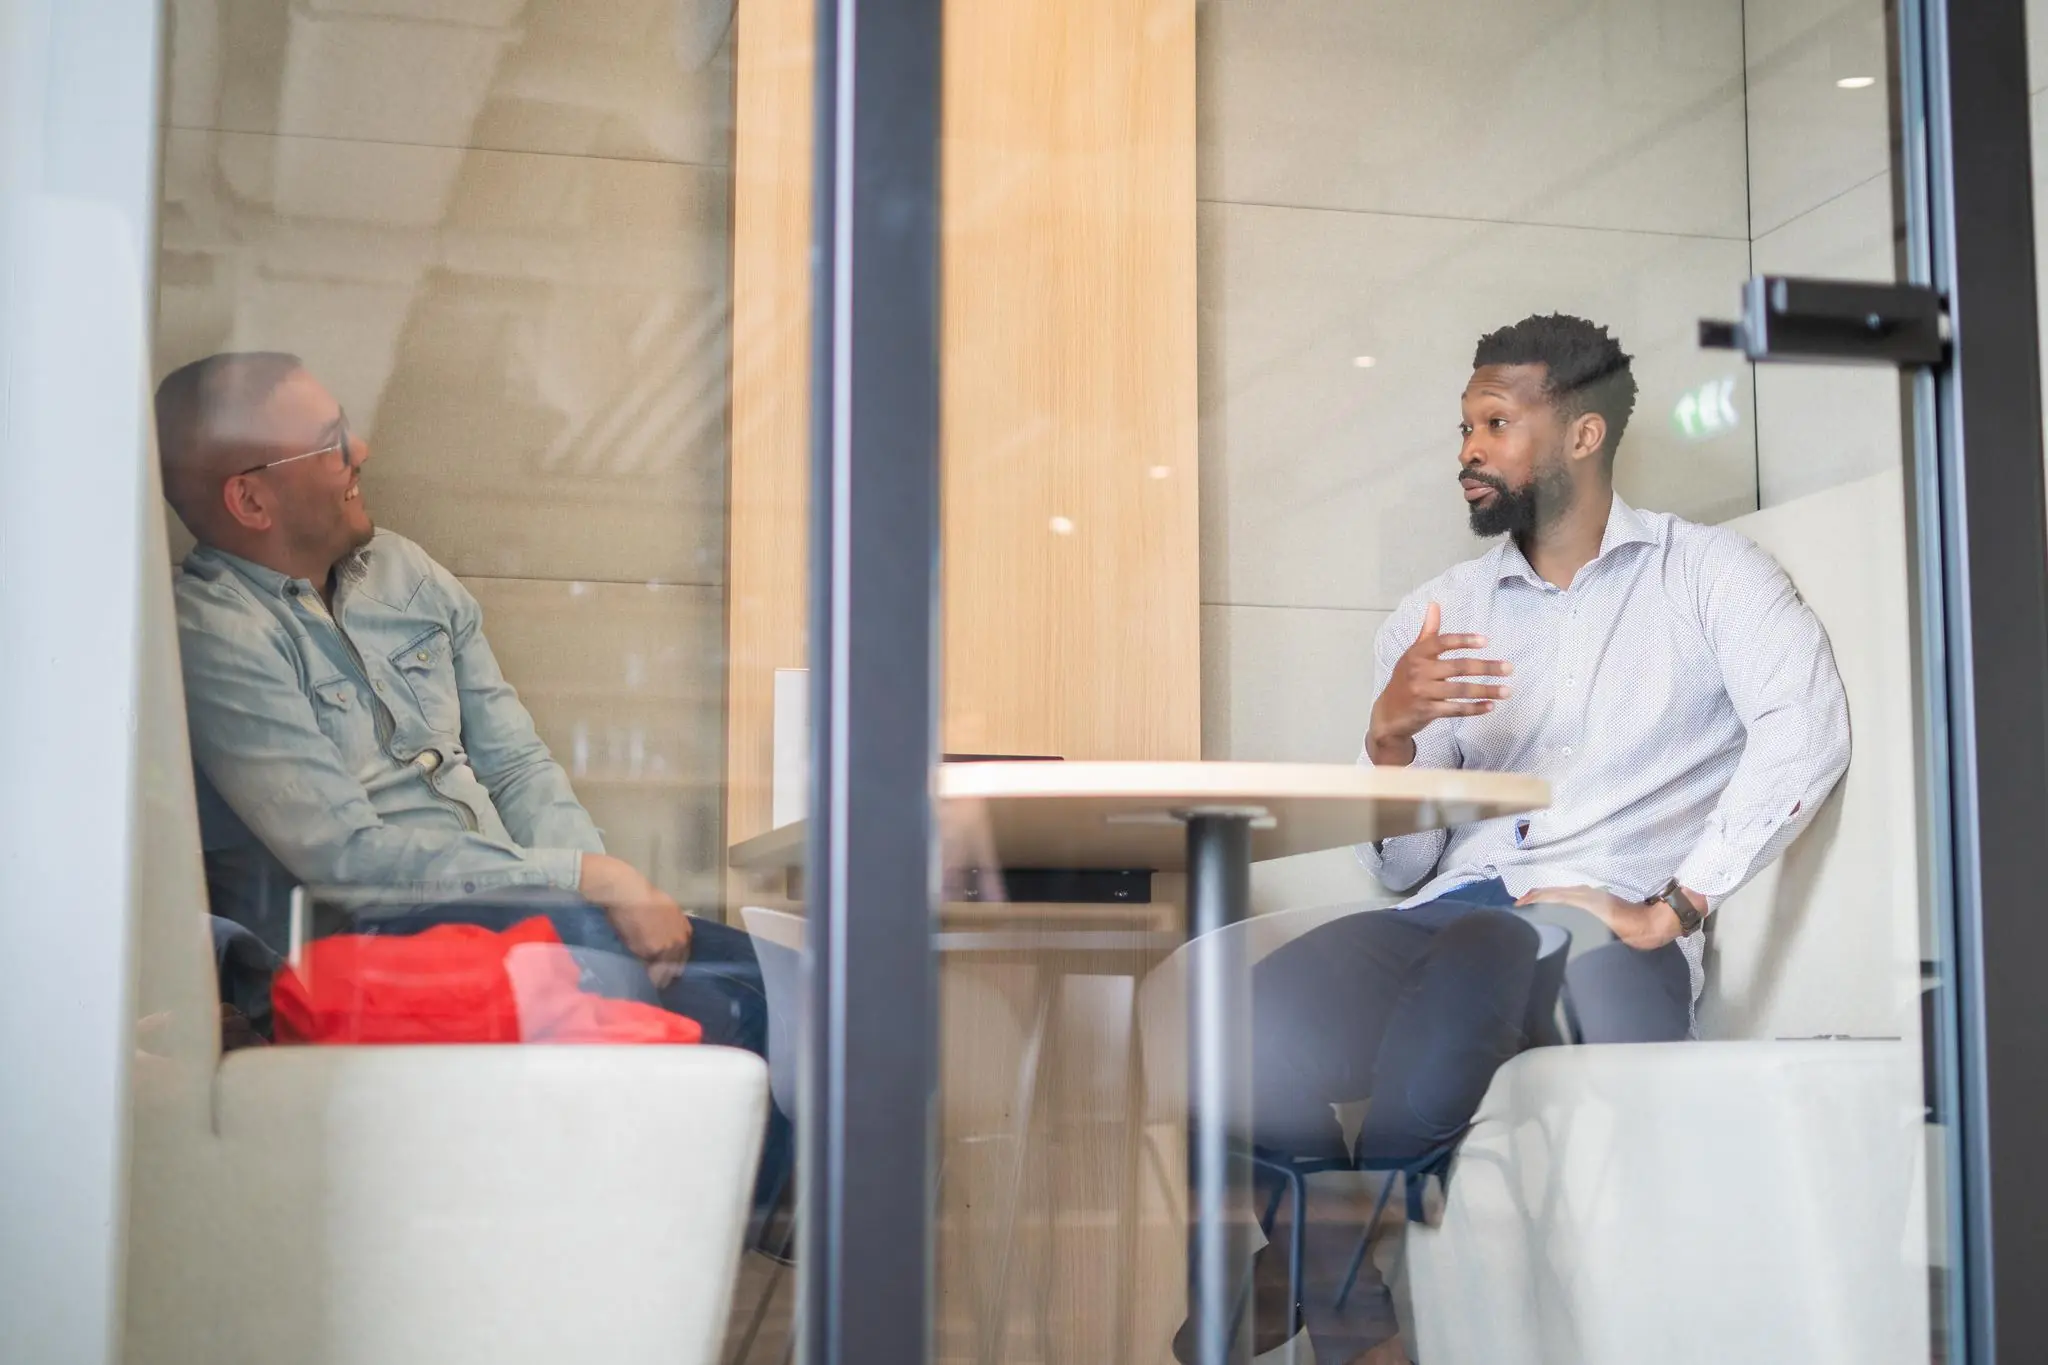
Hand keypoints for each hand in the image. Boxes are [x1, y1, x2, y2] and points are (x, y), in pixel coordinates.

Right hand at [579, 852, 693, 987]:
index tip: (667, 973)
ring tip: (650, 987)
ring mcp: (668, 947)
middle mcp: (680, 940)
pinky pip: (650, 969)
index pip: (683, 956)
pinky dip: (645, 975)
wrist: (629, 894)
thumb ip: (668, 929)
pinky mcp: (653, 952)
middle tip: (659, 984)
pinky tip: (640, 980)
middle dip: (668, 976)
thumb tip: (662, 941)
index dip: (675, 965)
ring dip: (657, 979)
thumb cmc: (642, 899)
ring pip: (664, 971)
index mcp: (685, 929)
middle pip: (676, 967)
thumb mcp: (665, 913)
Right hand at [1365, 602, 1511, 764]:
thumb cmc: (1405, 680)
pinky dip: (1474, 709)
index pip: (1442, 642)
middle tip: (1509, 668)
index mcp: (1417, 654)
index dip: (1464, 641)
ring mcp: (1423, 692)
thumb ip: (1428, 632)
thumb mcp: (1413, 654)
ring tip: (1507, 690)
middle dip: (1486, 668)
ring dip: (1486, 690)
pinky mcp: (1427, 711)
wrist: (1388, 714)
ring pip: (1461, 690)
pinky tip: (1490, 706)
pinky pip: (1456, 709)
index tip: (1486, 642)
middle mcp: (1419, 671)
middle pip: (1458, 667)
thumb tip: (1434, 604)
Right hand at [1515, 884, 1692, 950]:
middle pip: (1549, 892)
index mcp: (1581, 899)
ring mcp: (1589, 895)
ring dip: (1540, 900)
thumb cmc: (1630, 931)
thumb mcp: (1605, 931)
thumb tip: (1559, 923)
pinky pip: (1566, 896)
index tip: (1515, 909)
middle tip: (1516, 911)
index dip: (1530, 901)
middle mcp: (1582, 893)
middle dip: (1530, 899)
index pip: (1548, 896)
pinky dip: (1552, 901)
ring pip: (1557, 893)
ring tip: (1528, 911)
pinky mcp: (1594, 899)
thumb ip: (1583, 925)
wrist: (1653, 923)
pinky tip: (1551, 910)